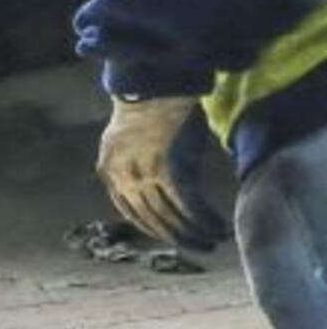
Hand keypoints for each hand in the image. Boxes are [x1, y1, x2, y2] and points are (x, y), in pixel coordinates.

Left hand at [98, 94, 228, 251]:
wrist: (158, 81)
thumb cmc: (149, 106)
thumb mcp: (127, 138)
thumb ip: (132, 164)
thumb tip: (150, 186)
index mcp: (108, 170)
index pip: (129, 211)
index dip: (154, 228)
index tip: (174, 237)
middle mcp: (123, 176)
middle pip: (152, 219)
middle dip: (178, 237)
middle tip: (201, 248)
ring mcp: (145, 173)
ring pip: (172, 216)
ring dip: (196, 233)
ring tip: (215, 240)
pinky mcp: (170, 168)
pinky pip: (188, 205)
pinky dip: (204, 220)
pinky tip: (219, 227)